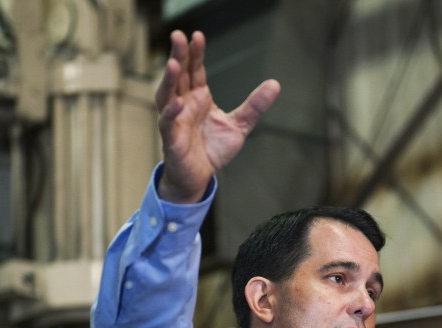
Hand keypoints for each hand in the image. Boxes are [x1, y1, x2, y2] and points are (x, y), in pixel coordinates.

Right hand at [155, 30, 280, 202]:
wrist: (200, 178)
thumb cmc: (212, 149)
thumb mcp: (239, 126)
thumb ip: (254, 106)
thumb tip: (275, 84)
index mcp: (198, 98)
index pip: (195, 70)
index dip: (195, 54)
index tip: (197, 36)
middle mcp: (184, 105)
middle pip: (178, 76)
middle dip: (178, 56)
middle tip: (178, 36)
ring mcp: (175, 121)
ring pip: (167, 96)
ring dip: (169, 80)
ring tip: (173, 64)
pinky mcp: (171, 140)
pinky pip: (167, 124)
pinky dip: (170, 113)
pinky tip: (177, 103)